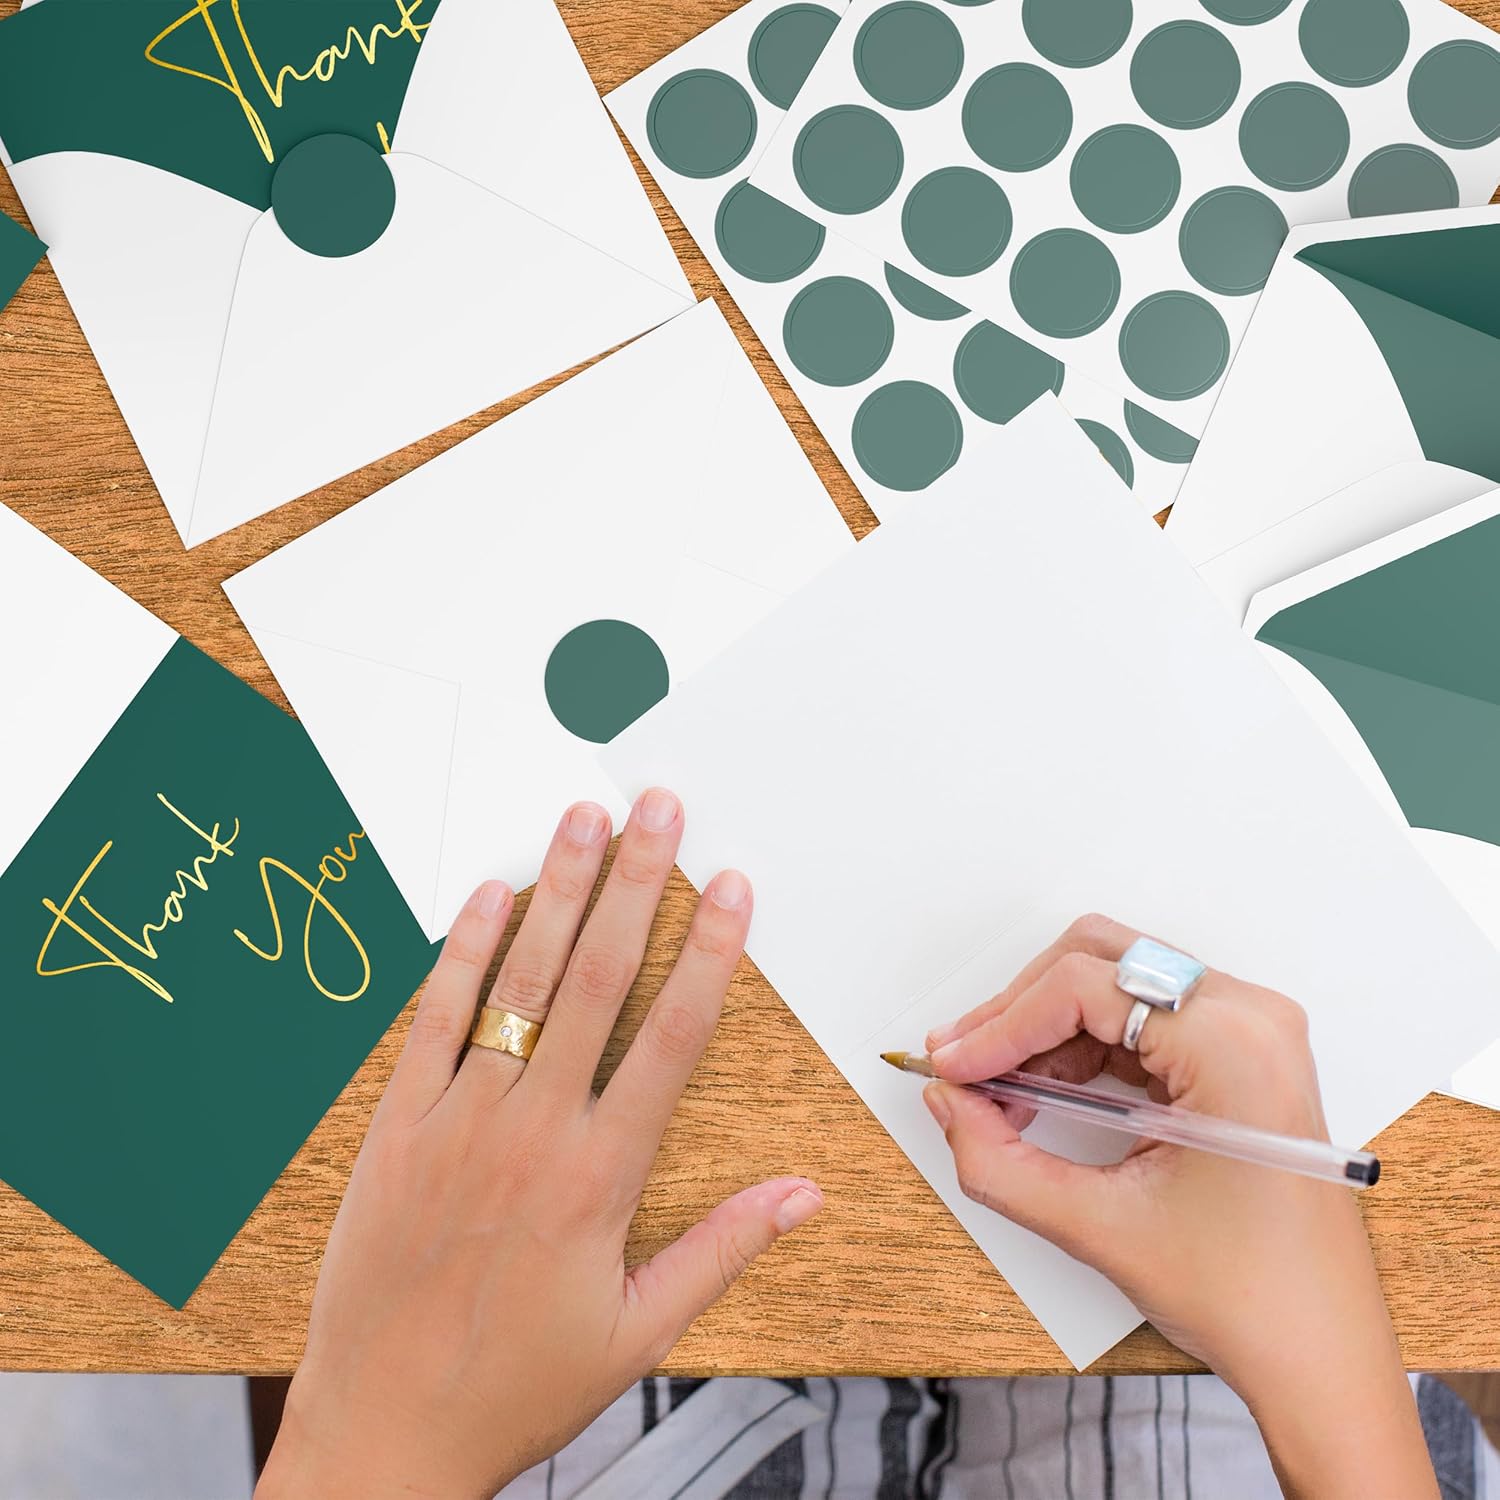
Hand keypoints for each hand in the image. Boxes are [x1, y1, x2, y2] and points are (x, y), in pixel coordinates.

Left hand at [257, 790, 821, 1499]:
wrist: (383, 1434)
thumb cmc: (516, 1388)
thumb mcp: (640, 1334)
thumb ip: (723, 1249)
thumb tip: (804, 1194)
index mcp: (600, 1177)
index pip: (672, 1037)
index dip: (710, 952)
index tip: (734, 889)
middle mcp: (532, 1130)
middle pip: (599, 980)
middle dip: (637, 883)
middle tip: (658, 808)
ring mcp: (459, 1120)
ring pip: (519, 982)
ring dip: (557, 892)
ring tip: (582, 820)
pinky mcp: (397, 1126)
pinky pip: (433, 1020)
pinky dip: (460, 952)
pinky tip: (487, 894)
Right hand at [922, 914, 1436, 1499]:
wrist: (1322, 1353)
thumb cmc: (1248, 1297)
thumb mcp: (1101, 1227)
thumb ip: (1000, 1161)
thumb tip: (947, 1102)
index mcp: (1233, 1045)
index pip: (1083, 987)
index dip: (1001, 1024)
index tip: (949, 1066)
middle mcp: (1251, 1018)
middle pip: (1100, 960)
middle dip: (1019, 1011)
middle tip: (964, 1066)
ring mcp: (1253, 1032)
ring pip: (1118, 983)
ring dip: (1047, 1027)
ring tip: (998, 1090)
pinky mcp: (1243, 1054)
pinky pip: (1145, 1017)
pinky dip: (1084, 1045)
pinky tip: (1044, 1093)